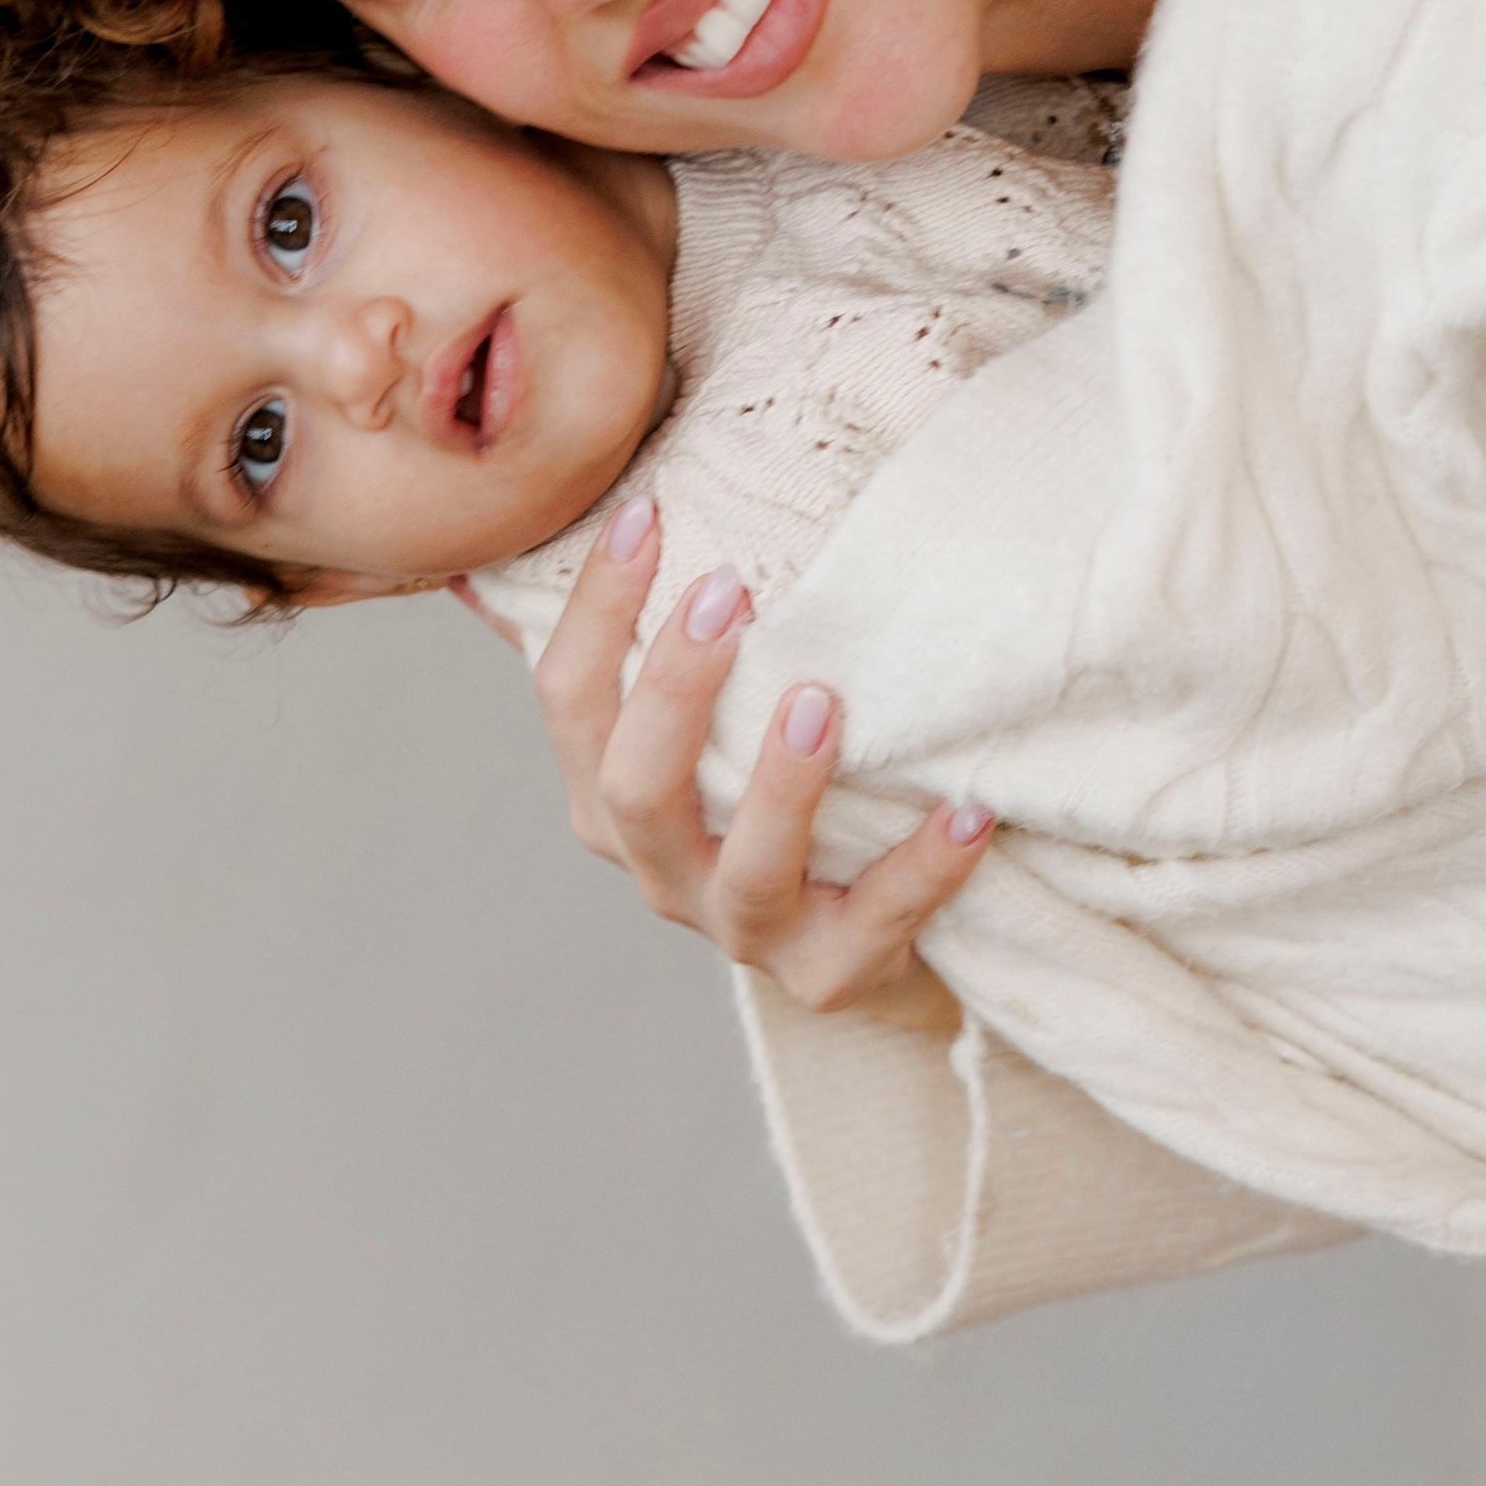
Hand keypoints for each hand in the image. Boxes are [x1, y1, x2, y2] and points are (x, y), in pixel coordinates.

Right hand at [458, 498, 995, 1012]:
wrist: (855, 936)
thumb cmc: (761, 794)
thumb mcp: (693, 725)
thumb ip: (623, 640)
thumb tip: (517, 541)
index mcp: (609, 798)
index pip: (569, 699)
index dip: (595, 608)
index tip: (647, 511)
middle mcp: (660, 869)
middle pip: (634, 787)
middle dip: (674, 687)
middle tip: (729, 586)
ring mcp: (743, 931)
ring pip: (746, 871)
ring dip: (782, 786)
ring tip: (822, 700)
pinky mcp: (830, 974)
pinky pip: (876, 926)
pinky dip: (923, 871)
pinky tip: (968, 812)